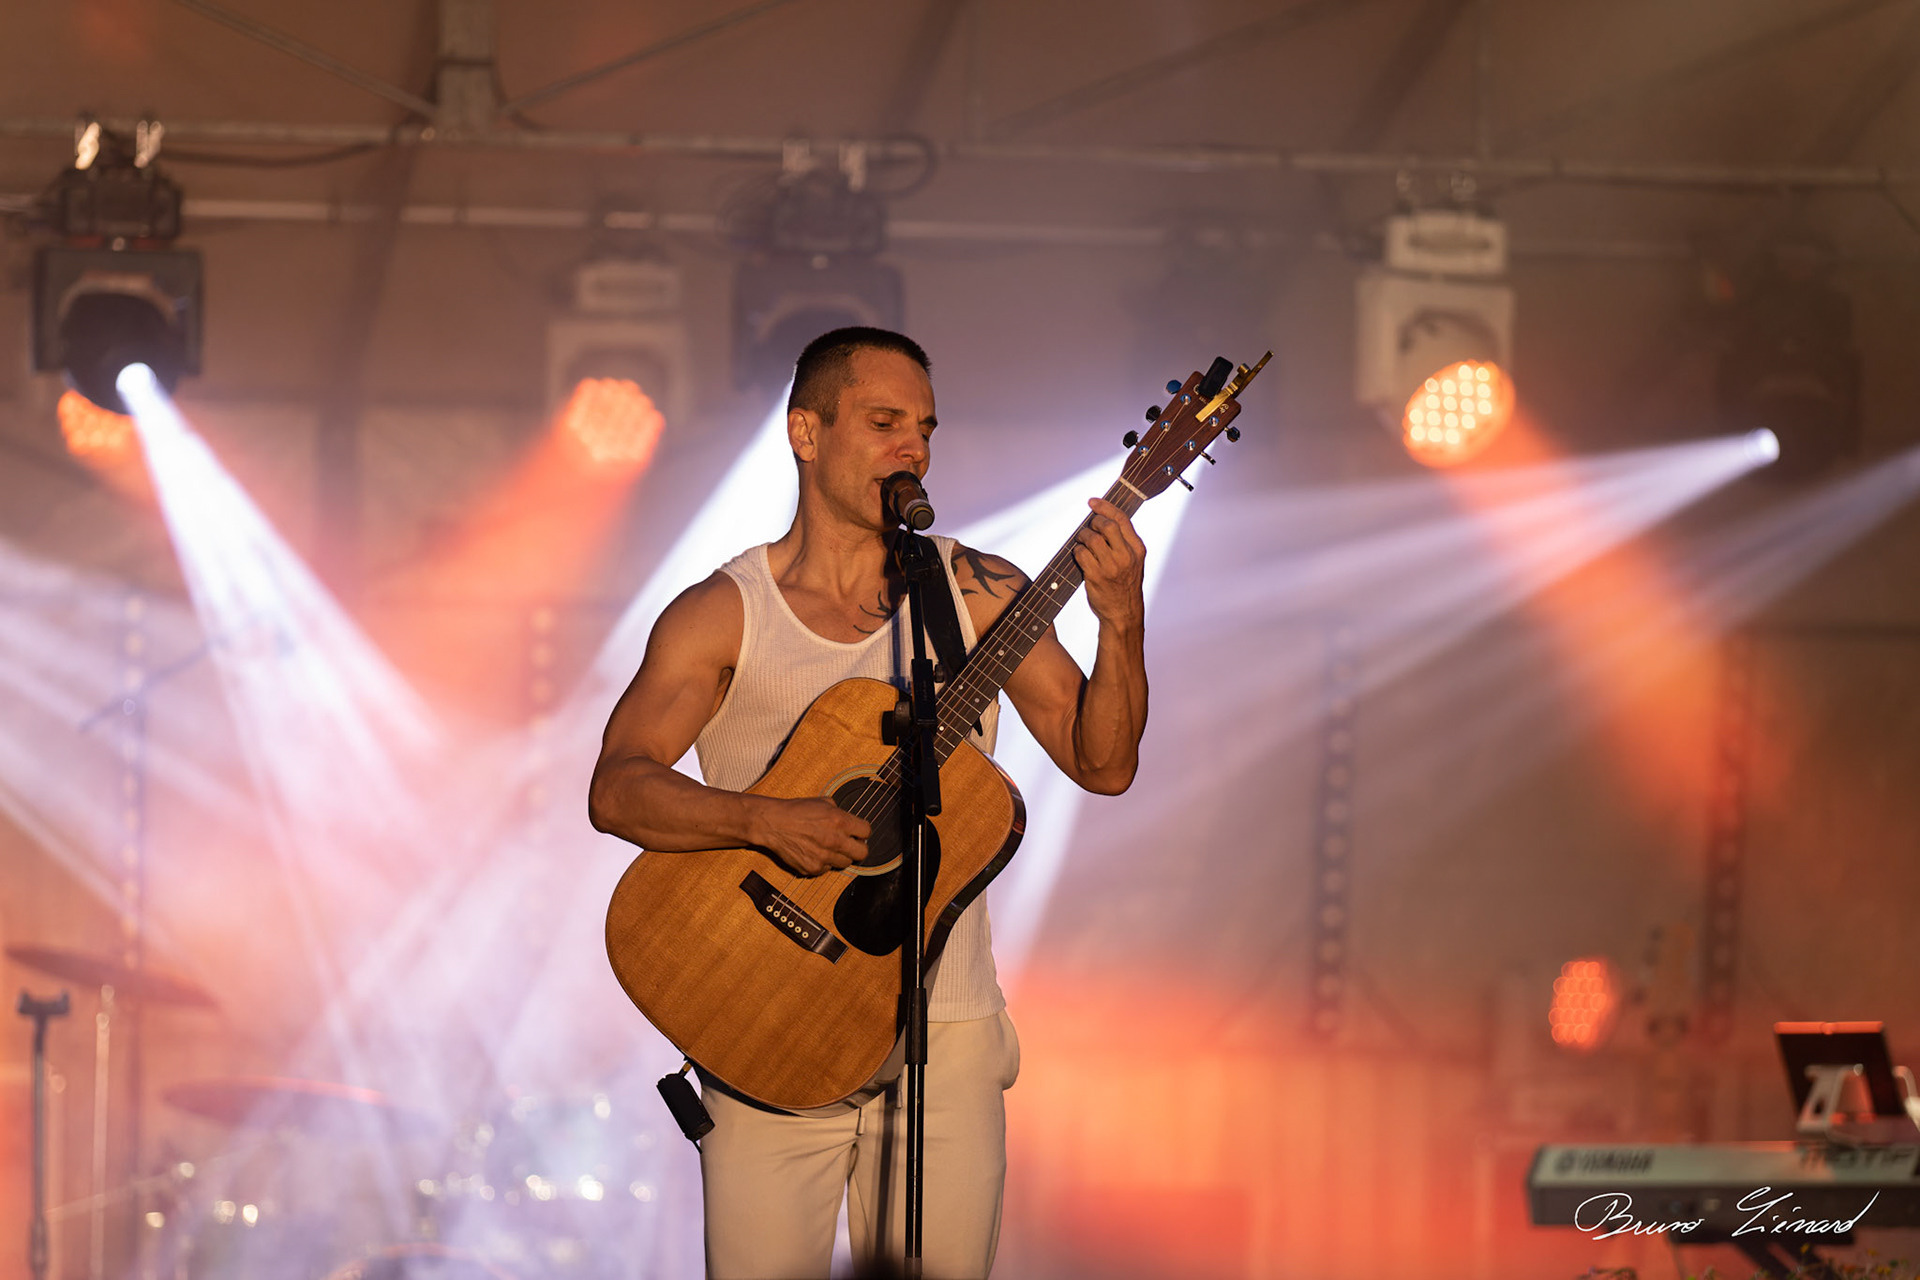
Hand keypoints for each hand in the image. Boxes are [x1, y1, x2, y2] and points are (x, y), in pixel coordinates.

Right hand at [755, 796, 869, 875]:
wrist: (773, 824)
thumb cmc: (796, 811)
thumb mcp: (823, 802)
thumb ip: (840, 813)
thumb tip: (852, 823)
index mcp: (840, 821)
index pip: (867, 832)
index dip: (862, 832)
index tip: (857, 833)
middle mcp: (835, 840)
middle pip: (862, 853)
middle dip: (858, 848)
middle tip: (850, 845)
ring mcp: (824, 857)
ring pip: (845, 863)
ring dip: (839, 856)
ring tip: (827, 847)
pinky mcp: (812, 868)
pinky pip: (826, 869)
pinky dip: (822, 863)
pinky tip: (813, 852)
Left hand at [1075, 497, 1145, 632]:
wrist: (1123, 612)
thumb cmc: (1125, 584)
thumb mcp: (1134, 561)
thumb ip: (1123, 541)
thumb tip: (1103, 518)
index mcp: (1137, 549)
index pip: (1122, 519)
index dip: (1105, 506)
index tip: (1092, 501)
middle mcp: (1126, 556)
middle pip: (1106, 525)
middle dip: (1094, 522)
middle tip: (1089, 527)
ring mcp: (1111, 567)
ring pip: (1091, 539)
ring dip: (1082, 537)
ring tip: (1082, 542)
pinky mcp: (1096, 576)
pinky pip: (1081, 554)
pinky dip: (1077, 551)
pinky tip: (1079, 555)